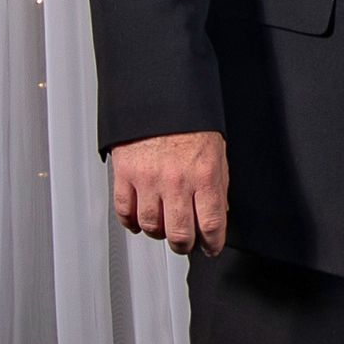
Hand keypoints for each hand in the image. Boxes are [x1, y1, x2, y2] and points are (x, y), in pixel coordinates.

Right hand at [110, 130, 229, 255]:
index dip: (213, 243)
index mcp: (204, 174)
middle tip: (186, 243)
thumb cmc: (189, 121)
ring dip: (158, 233)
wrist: (160, 96)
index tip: (211, 247)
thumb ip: (218, 185)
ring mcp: (149, 179)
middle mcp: (177, 180)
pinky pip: (125, 211)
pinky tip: (139, 220)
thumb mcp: (217, 151)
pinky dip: (131, 222)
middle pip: (180, 233)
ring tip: (164, 226)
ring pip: (151, 227)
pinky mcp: (125, 174)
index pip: (211, 224)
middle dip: (185, 245)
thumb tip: (218, 213)